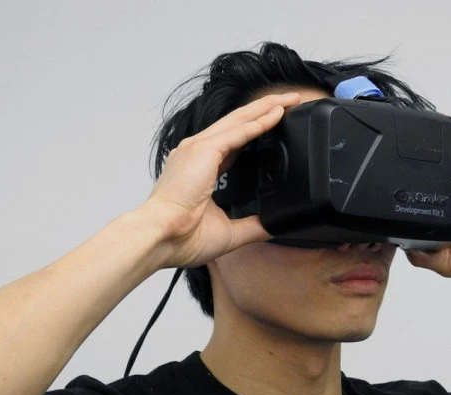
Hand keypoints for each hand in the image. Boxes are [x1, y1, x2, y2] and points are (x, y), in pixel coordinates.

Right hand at [137, 92, 301, 268]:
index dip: (253, 131)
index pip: (232, 142)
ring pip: (240, 119)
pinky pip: (239, 131)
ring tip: (289, 100)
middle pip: (238, 123)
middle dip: (264, 110)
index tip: (273, 126)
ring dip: (266, 108)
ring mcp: (199, 148)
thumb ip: (252, 226)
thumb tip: (273, 225)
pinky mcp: (204, 150)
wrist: (161, 237)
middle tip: (289, 102)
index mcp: (199, 169)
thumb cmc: (181, 237)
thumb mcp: (228, 232)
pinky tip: (277, 114)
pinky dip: (260, 122)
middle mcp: (196, 153)